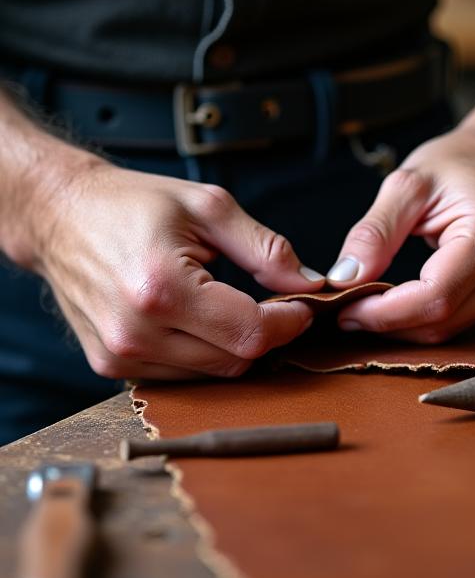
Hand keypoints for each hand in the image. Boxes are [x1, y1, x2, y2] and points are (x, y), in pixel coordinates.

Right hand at [34, 161, 323, 378]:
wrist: (61, 215)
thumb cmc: (131, 203)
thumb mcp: (208, 207)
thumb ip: (266, 250)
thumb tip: (310, 284)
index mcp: (163, 288)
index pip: (251, 333)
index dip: (290, 323)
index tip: (303, 305)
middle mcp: (136, 333)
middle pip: (236, 360)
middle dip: (266, 333)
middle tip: (272, 301)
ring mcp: (120, 355)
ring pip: (212, 373)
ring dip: (234, 344)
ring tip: (227, 302)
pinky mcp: (111, 366)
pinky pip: (182, 374)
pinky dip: (202, 352)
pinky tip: (196, 318)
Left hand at [327, 125, 474, 341]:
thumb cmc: (458, 162)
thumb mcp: (406, 184)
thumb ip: (374, 233)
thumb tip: (345, 278)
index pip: (434, 297)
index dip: (384, 312)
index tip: (343, 307)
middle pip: (442, 321)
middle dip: (388, 323)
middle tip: (345, 308)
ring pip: (449, 329)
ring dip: (402, 325)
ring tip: (365, 304)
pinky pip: (457, 321)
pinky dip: (420, 317)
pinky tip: (395, 303)